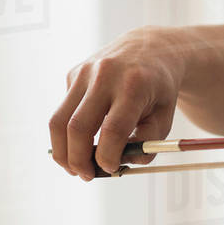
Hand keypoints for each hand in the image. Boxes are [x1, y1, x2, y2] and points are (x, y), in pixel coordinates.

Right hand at [49, 28, 182, 179]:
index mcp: (134, 86)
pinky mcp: (73, 74)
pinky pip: (64, 110)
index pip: (113, 130)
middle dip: (77, 160)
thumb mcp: (165, 118)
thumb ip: (146, 146)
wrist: (150, 48)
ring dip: (62, 151)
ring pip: (58, 121)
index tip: (111, 170)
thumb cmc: (158, 90)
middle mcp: (105, 75)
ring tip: (74, 167)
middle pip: (78, 127)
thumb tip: (115, 166)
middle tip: (86, 176)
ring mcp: (84, 72)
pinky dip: (69, 131)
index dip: (107, 158)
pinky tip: (87, 132)